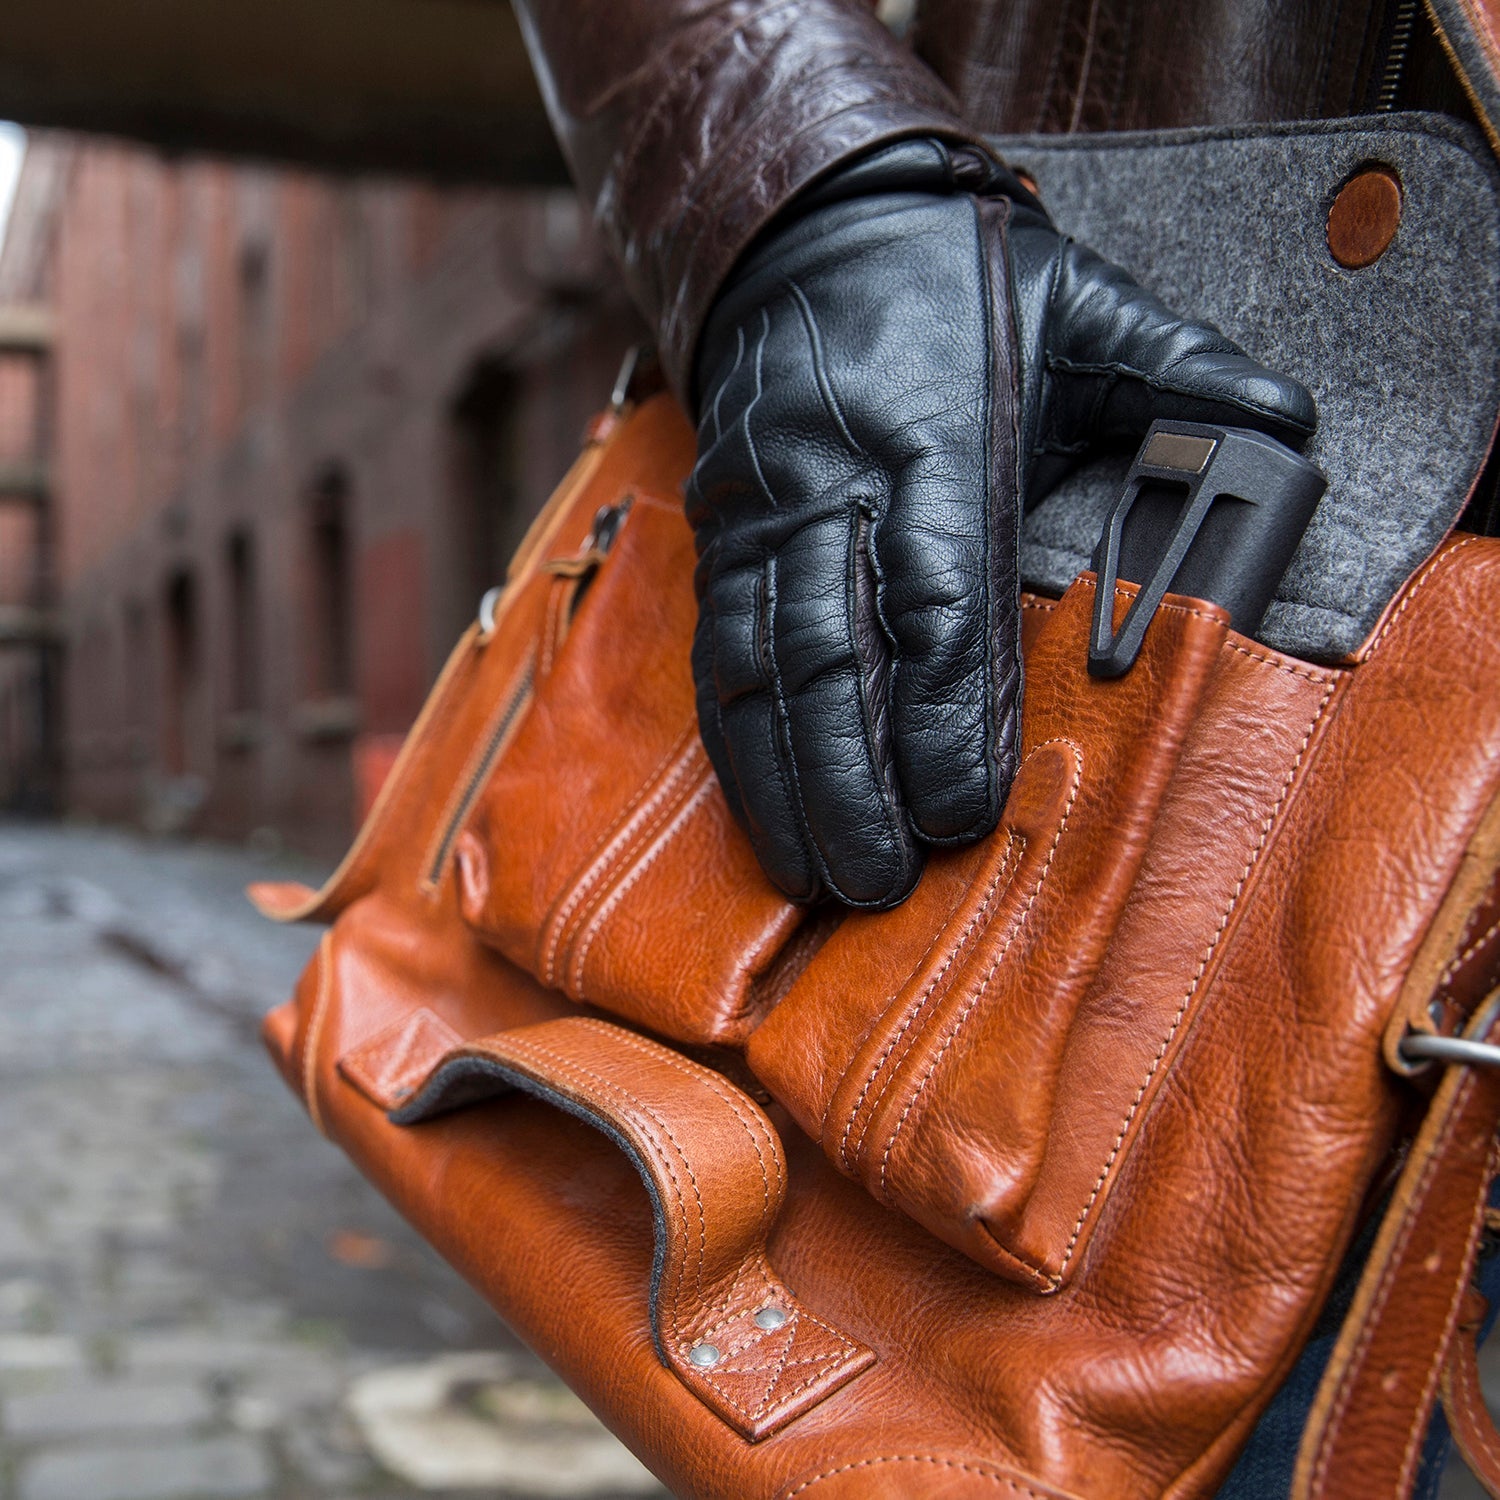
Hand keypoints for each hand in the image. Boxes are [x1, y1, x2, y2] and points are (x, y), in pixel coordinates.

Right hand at [687, 139, 1314, 908]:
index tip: (961, 808)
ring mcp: (765, 515)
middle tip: (883, 882)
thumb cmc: (953, 280)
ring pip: (761, 667)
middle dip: (854, 779)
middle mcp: (834, 484)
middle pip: (833, 652)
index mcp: (932, 432)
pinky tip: (761, 813)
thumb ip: (1177, 369)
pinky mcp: (721, 537)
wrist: (806, 234)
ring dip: (787, 783)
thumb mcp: (1080, 302)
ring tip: (817, 878)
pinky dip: (736, 744)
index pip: (938, 592)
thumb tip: (1281, 431)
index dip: (945, 710)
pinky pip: (717, 653)